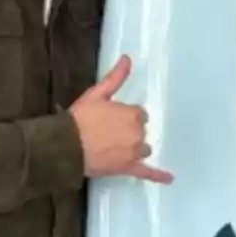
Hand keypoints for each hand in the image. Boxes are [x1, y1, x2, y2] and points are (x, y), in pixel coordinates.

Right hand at [69, 55, 172, 183]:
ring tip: (116, 148)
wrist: (66, 145)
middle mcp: (138, 133)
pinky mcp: (128, 168)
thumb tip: (128, 57)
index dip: (124, 116)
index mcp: (134, 114)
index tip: (111, 118)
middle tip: (107, 133)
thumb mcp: (97, 93)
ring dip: (134, 147)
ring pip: (143, 148)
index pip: (138, 114)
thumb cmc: (80, 118)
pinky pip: (147, 173)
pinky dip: (158, 176)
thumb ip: (116, 77)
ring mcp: (134, 152)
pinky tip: (169, 179)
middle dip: (128, 131)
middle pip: (140, 131)